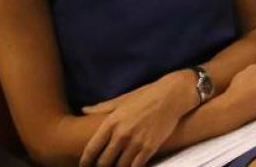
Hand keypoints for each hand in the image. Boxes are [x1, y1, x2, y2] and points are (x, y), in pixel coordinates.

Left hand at [79, 70, 195, 166]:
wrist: (172, 96)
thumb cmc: (146, 96)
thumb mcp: (122, 100)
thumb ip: (102, 107)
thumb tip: (84, 109)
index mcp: (111, 122)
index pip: (92, 148)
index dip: (85, 161)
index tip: (83, 165)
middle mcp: (122, 134)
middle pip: (104, 161)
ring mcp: (136, 142)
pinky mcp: (150, 148)